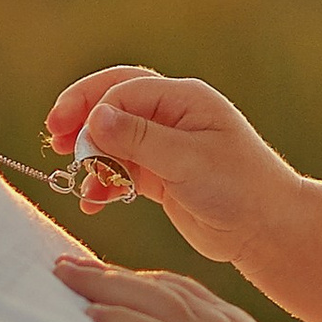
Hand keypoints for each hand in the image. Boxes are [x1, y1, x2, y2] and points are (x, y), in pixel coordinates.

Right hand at [42, 65, 304, 257]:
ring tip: (76, 180)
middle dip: (81, 118)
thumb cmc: (239, 189)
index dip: (91, 109)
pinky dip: (105, 182)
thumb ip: (140, 138)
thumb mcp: (187, 161)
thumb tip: (94, 116)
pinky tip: (93, 202)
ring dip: (91, 156)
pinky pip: (122, 170)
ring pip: (114, 140)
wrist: (268, 230)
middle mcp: (173, 116)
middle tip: (53, 138)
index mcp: (184, 99)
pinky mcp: (162, 175)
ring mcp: (166, 146)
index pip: (124, 91)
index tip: (70, 138)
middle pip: (114, 103)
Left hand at [55, 256, 311, 321]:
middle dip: (106, 272)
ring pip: (149, 300)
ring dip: (103, 285)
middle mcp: (215, 321)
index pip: (172, 286)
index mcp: (226, 319)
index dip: (131, 276)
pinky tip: (93, 315)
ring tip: (64, 276)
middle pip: (153, 285)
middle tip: (63, 264)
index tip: (95, 270)